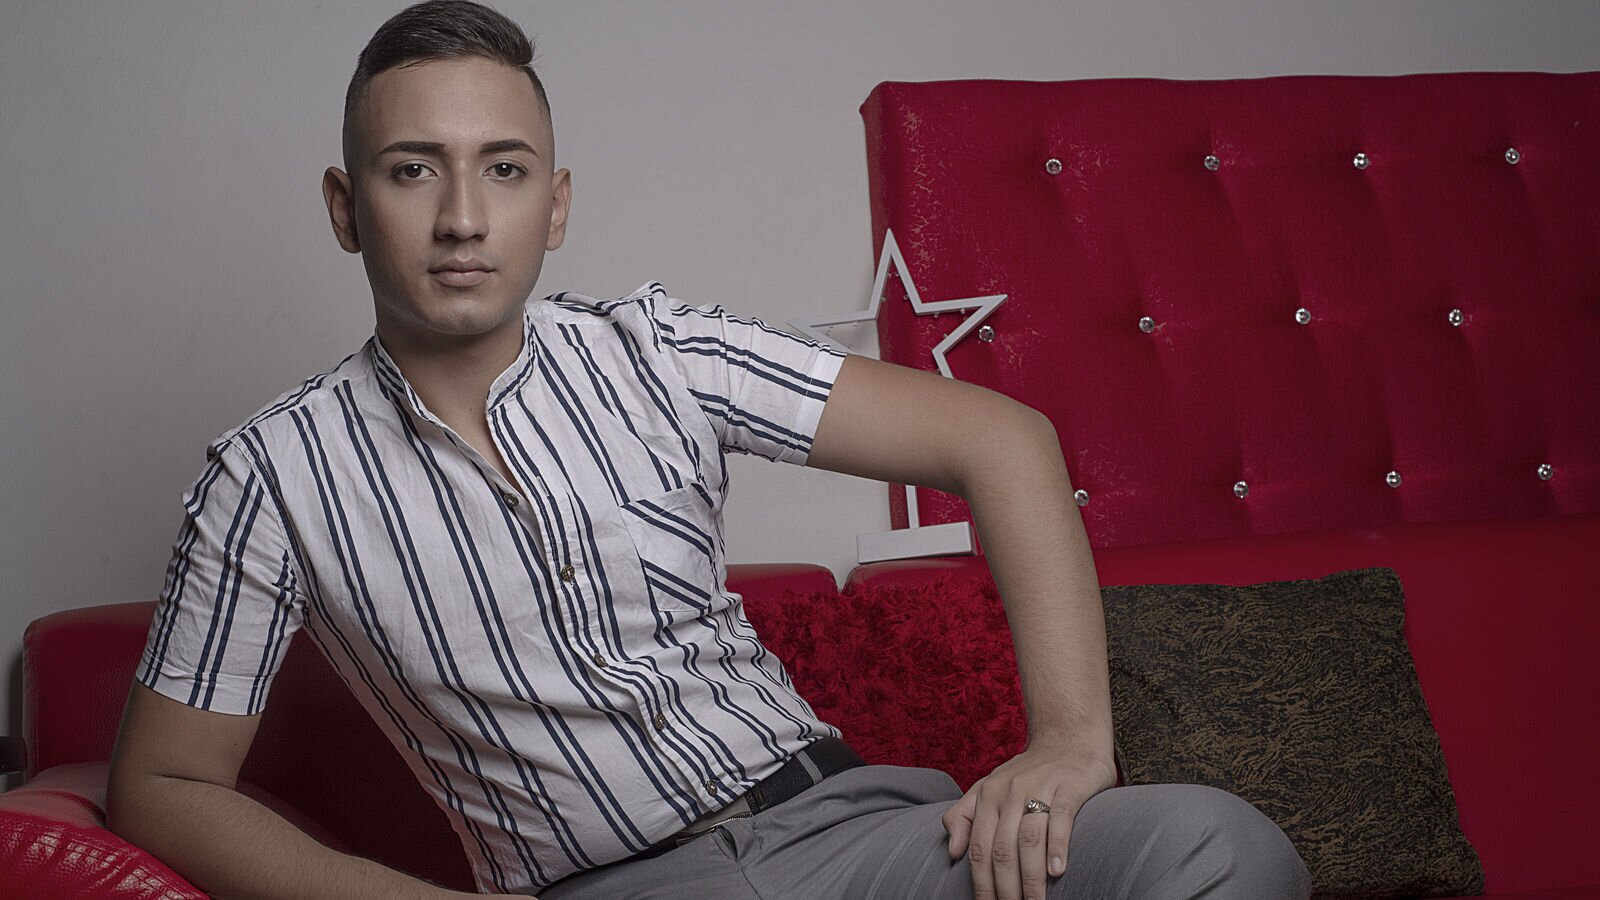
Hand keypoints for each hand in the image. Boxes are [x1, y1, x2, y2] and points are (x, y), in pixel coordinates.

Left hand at [942, 743, 1115, 899]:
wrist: (1069, 738)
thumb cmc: (1029, 772)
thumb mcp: (989, 787)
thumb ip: (965, 815)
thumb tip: (952, 851)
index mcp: (987, 795)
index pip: (978, 848)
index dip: (981, 883)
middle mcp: (1010, 791)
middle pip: (1002, 850)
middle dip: (1005, 888)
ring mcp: (1040, 787)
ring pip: (1029, 839)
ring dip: (1031, 878)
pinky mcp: (1070, 786)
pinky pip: (1061, 819)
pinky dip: (1058, 847)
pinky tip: (1058, 872)